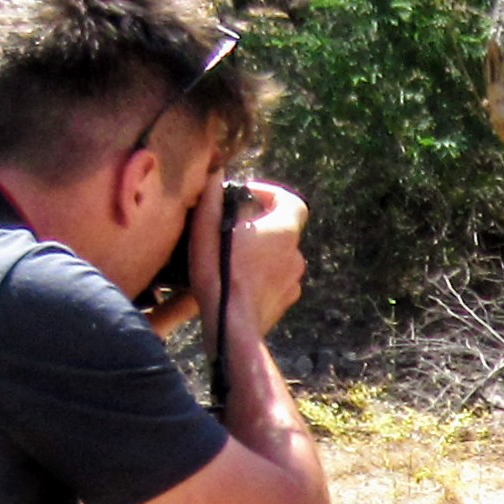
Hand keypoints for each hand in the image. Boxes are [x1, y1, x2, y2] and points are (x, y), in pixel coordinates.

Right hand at [210, 177, 307, 339]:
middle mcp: (296, 254)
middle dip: (259, 224)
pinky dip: (262, 275)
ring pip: (279, 256)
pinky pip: (277, 279)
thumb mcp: (207, 230)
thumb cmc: (219, 276)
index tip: (248, 195)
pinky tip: (239, 282)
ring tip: (231, 258)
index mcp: (284, 231)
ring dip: (260, 252)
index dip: (271, 194)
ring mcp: (294, 280)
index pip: (292, 201)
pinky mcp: (287, 300)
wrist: (233, 330)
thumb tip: (216, 174)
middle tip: (231, 229)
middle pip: (282, 229)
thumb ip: (213, 198)